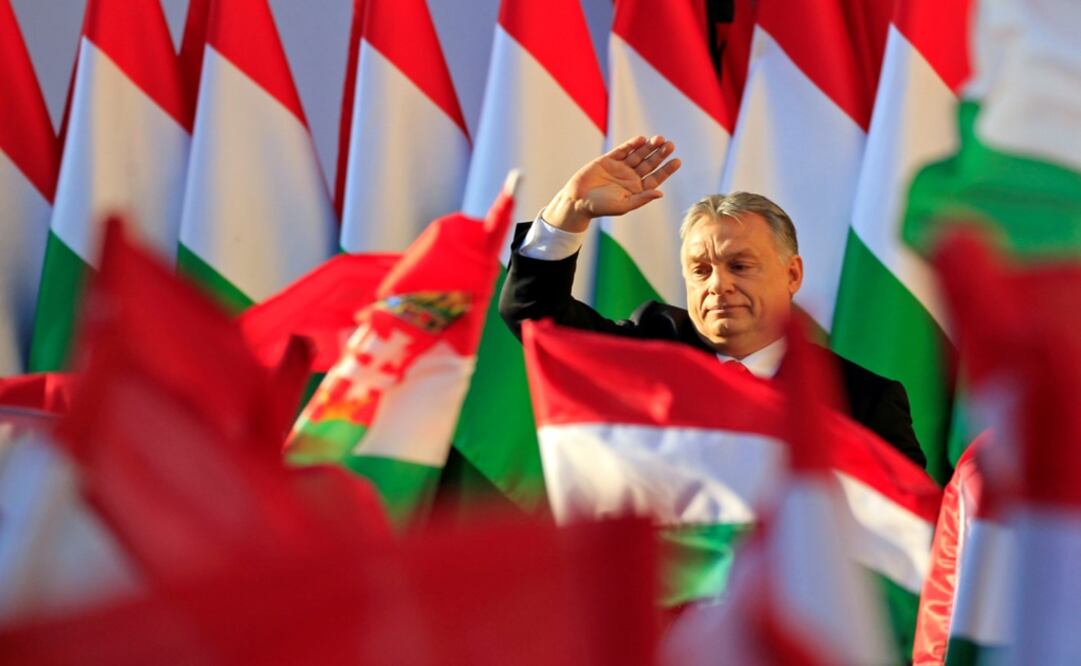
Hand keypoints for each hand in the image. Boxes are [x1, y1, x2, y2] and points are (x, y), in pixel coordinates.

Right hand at [541, 135, 681, 232]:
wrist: (577, 200)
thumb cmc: (600, 207)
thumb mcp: (623, 205)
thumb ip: (641, 199)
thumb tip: (660, 193)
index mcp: (636, 189)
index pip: (656, 177)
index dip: (666, 169)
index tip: (677, 161)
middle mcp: (630, 177)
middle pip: (649, 163)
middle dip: (660, 154)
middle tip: (670, 145)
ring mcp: (620, 167)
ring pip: (638, 154)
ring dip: (648, 147)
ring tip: (659, 139)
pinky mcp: (608, 159)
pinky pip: (622, 150)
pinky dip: (631, 144)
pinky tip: (641, 140)